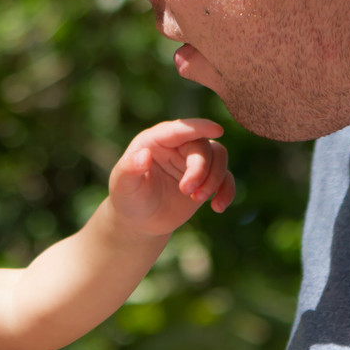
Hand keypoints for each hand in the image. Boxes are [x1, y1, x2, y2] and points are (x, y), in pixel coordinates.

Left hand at [108, 118, 234, 237]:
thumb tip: (143, 155)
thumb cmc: (128, 199)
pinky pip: (226, 178)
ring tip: (198, 200)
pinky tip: (218, 207)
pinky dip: (227, 191)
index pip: (179, 129)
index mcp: (155, 140)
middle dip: (201, 169)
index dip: (199, 127)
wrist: (140, 221)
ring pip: (218, 157)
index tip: (217, 130)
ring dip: (214, 179)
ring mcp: (193, 161)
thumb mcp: (123, 185)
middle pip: (202, 146)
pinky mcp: (206, 179)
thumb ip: (128, 169)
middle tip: (188, 191)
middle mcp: (177, 145)